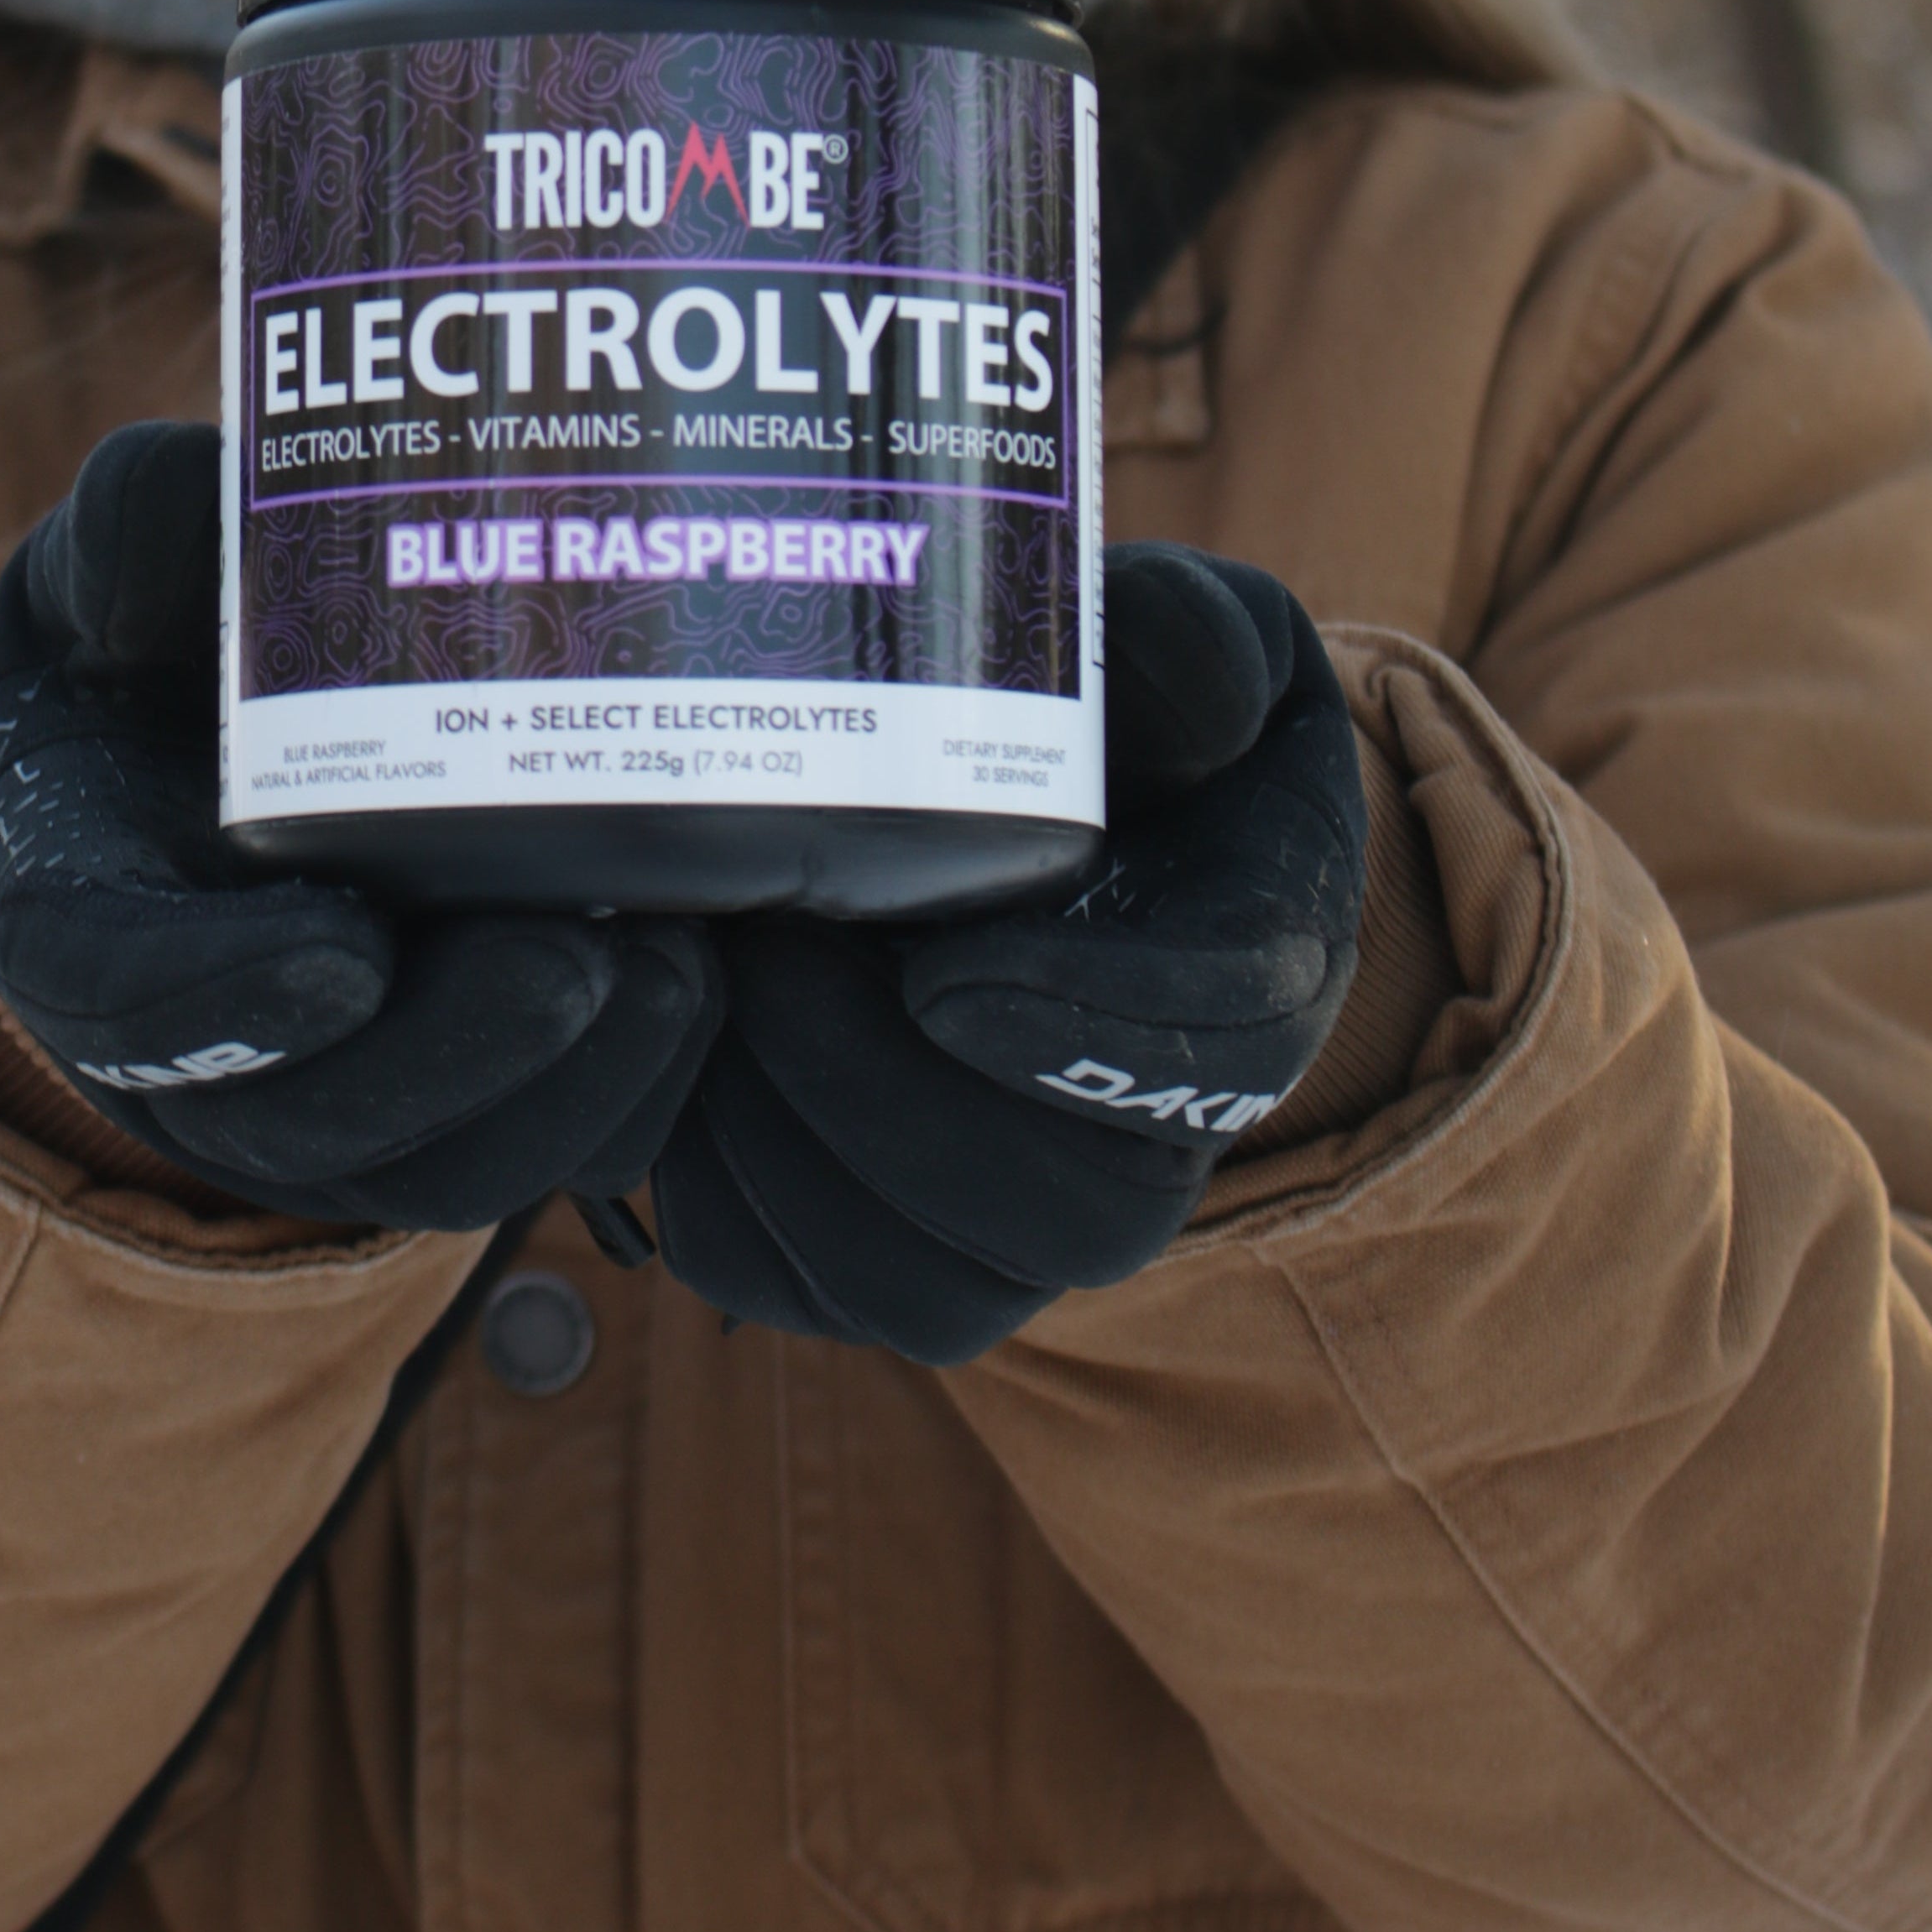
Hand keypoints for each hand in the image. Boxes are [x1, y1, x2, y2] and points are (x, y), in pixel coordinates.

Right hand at [0, 422, 721, 1229]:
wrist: (190, 731)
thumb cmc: (149, 641)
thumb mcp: (113, 565)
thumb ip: (135, 526)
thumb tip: (185, 493)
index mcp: (71, 911)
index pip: (114, 990)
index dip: (223, 994)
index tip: (343, 951)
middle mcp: (193, 1041)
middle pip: (311, 1114)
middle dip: (453, 1057)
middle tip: (572, 961)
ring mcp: (320, 1091)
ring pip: (436, 1159)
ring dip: (567, 1089)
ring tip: (683, 968)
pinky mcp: (437, 1103)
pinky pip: (521, 1146)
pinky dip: (622, 1097)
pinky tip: (716, 993)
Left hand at [649, 545, 1366, 1359]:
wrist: (1023, 811)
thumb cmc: (1105, 719)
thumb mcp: (1173, 645)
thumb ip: (1182, 646)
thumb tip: (1186, 662)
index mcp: (1259, 976)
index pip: (1225, 1045)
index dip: (1088, 1025)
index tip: (944, 972)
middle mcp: (1156, 1137)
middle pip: (1072, 1212)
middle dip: (898, 1099)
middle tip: (775, 954)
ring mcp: (1022, 1217)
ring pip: (928, 1286)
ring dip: (795, 1144)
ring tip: (716, 983)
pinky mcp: (884, 1245)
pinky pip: (798, 1278)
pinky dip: (717, 1181)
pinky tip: (673, 1045)